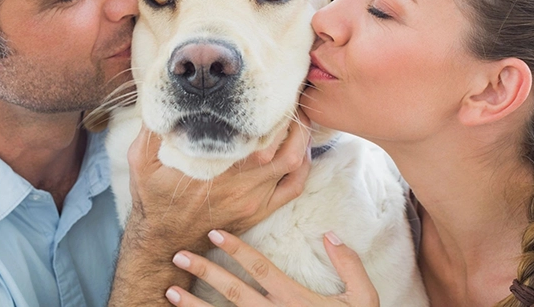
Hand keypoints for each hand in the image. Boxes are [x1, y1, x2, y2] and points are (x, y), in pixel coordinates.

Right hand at [126, 110, 312, 251]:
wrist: (164, 241)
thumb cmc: (154, 197)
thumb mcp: (141, 159)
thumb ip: (152, 128)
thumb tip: (156, 93)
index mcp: (215, 166)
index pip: (255, 134)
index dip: (270, 112)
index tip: (270, 91)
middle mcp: (240, 183)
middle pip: (284, 147)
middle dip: (291, 120)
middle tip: (290, 98)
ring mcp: (253, 199)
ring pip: (293, 165)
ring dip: (301, 140)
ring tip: (297, 118)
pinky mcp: (259, 210)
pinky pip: (293, 187)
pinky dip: (303, 166)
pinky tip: (300, 150)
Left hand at [164, 229, 379, 306]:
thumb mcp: (363, 300)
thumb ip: (349, 266)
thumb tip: (331, 234)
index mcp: (295, 300)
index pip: (260, 268)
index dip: (236, 248)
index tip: (215, 232)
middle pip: (233, 290)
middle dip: (204, 271)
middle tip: (179, 254)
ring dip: (194, 305)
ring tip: (170, 290)